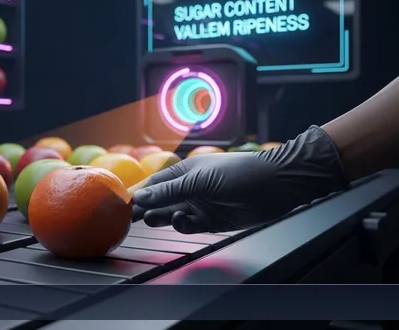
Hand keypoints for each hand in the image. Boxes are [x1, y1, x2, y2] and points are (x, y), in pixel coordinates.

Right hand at [131, 126, 349, 233]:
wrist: (276, 185)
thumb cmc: (239, 173)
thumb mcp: (200, 180)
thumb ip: (169, 191)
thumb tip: (140, 197)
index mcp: (183, 172)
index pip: (153, 184)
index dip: (138, 194)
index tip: (121, 204)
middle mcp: (188, 189)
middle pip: (159, 201)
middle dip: (145, 209)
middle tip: (128, 219)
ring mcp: (199, 205)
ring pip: (170, 215)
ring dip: (160, 218)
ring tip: (153, 219)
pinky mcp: (210, 221)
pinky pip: (188, 226)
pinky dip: (181, 226)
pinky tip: (182, 222)